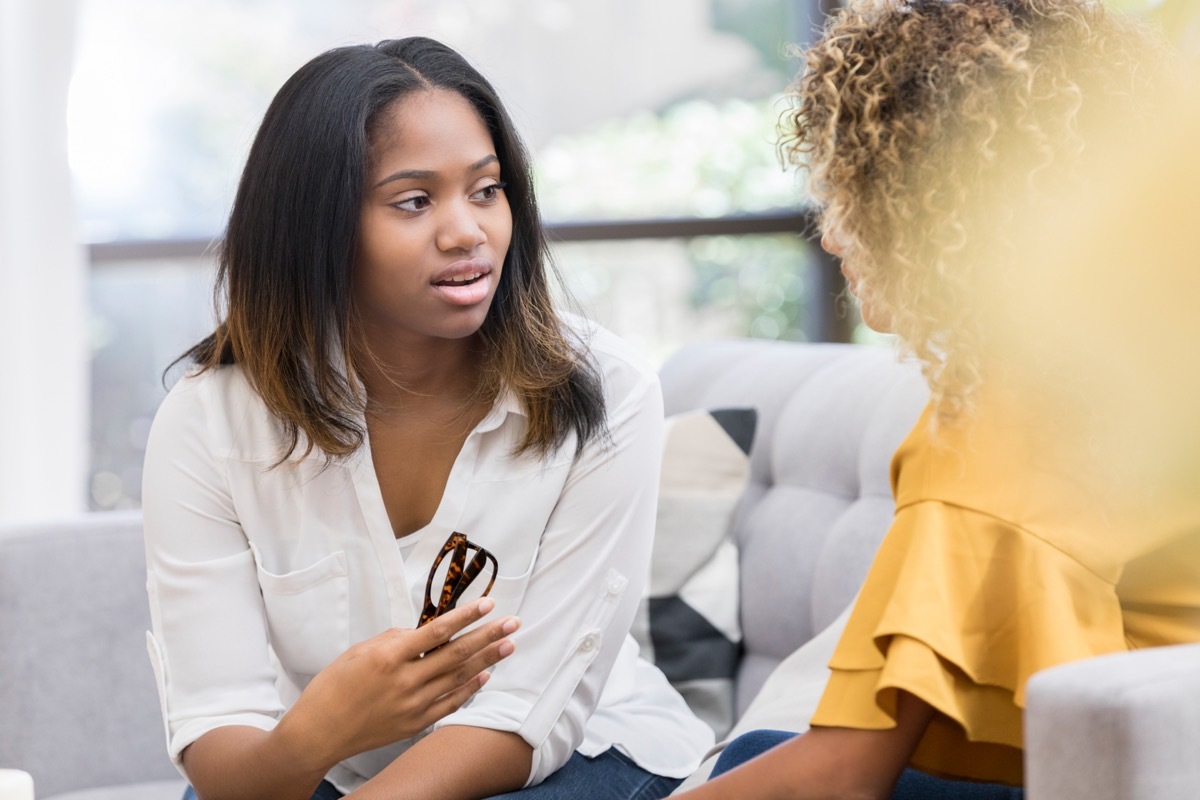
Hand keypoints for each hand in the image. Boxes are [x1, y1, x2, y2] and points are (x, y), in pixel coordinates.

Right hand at [278, 597, 517, 770]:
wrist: (318, 733)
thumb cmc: (333, 687)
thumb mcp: (358, 651)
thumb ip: (393, 639)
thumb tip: (421, 632)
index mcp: (388, 656)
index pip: (437, 631)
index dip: (466, 616)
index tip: (488, 604)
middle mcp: (405, 681)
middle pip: (457, 654)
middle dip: (488, 635)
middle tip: (513, 622)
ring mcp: (413, 705)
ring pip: (459, 678)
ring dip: (488, 659)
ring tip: (509, 644)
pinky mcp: (415, 724)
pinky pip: (451, 704)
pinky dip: (470, 689)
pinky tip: (486, 674)